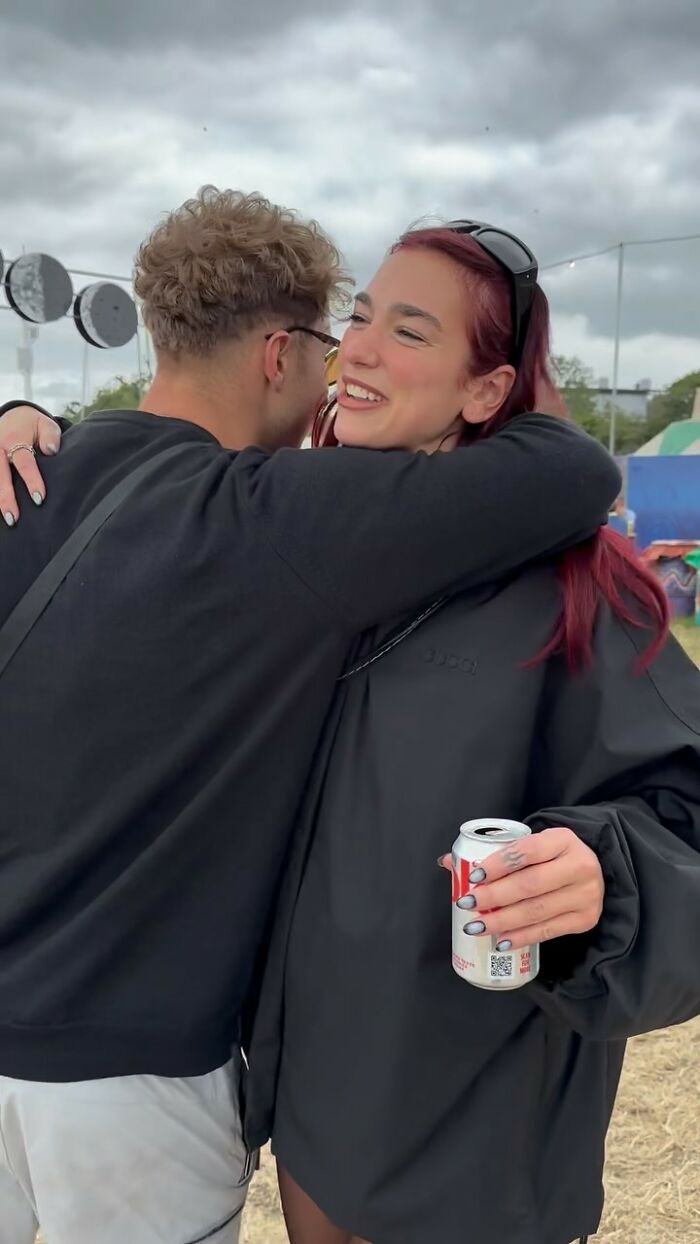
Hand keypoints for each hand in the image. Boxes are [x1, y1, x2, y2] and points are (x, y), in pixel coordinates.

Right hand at [0, 406, 60, 525]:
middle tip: (14, 517)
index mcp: (14, 438)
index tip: (39, 498)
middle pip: (1, 475)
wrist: (14, 415)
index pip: (24, 463)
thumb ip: (50, 436)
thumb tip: (51, 450)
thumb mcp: (45, 424)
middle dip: (6, 498)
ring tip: (7, 519)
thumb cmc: (33, 425)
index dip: (32, 481)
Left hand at [442, 827, 603, 949]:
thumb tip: (447, 862)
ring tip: (475, 926)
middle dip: (494, 896)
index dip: (498, 864)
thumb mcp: (533, 844)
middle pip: (530, 884)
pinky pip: (548, 931)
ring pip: (537, 911)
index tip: (473, 876)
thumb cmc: (552, 856)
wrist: (595, 870)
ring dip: (502, 921)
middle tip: (467, 903)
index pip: (526, 851)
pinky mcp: (585, 919)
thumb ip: (495, 852)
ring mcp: (586, 895)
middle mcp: (580, 866)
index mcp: (563, 839)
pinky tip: (500, 941)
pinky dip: (521, 937)